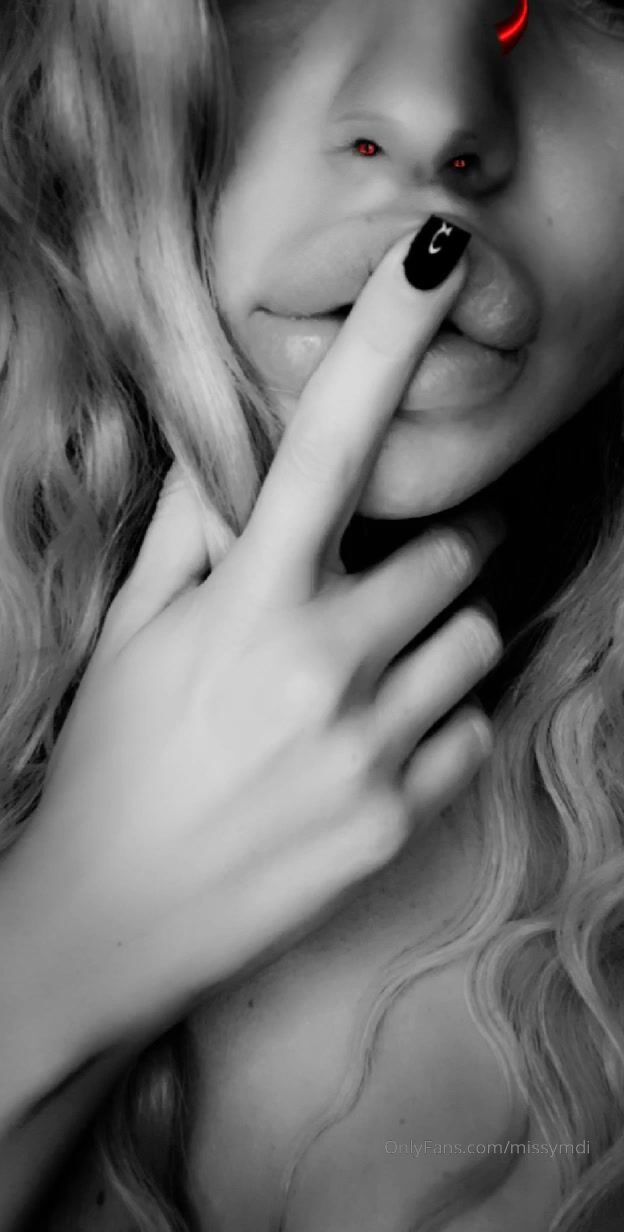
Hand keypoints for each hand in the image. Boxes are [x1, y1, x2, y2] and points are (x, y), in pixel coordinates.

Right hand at [4, 230, 503, 1057]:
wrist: (109, 922)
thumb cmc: (111, 765)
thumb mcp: (131, 638)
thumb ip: (188, 533)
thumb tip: (227, 446)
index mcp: (249, 608)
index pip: (328, 446)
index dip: (385, 338)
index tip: (434, 263)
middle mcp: (323, 670)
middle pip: (454, 550)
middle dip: (443, 536)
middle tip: (404, 552)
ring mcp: (371, 752)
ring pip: (476, 638)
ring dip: (444, 627)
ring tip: (380, 655)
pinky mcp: (400, 821)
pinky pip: (470, 730)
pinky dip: (442, 716)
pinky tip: (377, 734)